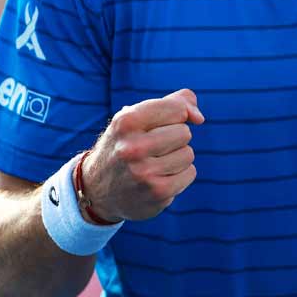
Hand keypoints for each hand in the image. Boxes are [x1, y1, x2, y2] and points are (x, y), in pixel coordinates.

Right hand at [81, 89, 204, 221]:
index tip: (167, 122)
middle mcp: (132, 147)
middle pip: (184, 133)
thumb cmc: (126, 144)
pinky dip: (180, 175)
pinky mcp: (157, 192)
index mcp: (126, 121)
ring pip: (188, 154)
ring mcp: (144, 172)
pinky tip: (159, 178)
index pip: (176, 108)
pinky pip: (190, 173)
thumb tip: (199, 118)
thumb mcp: (137, 117)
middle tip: (153, 148)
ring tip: (154, 164)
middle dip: (175, 139)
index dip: (178, 114)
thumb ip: (172, 103)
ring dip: (177, 158)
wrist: (97, 190)